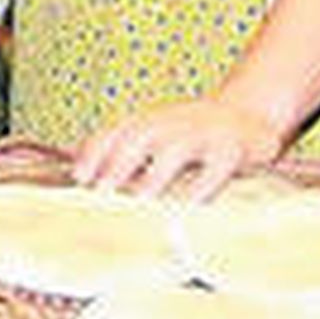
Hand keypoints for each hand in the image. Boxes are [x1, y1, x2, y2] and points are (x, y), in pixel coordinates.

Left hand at [71, 96, 285, 202]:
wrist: (247, 112)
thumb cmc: (188, 131)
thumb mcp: (152, 133)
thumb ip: (118, 150)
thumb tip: (72, 170)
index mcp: (146, 121)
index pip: (112, 133)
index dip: (93, 153)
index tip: (78, 178)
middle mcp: (169, 123)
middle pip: (137, 138)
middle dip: (117, 164)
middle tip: (101, 193)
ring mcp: (200, 134)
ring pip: (173, 150)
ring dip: (155, 175)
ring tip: (139, 201)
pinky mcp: (230, 151)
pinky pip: (215, 169)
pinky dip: (202, 186)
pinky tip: (189, 206)